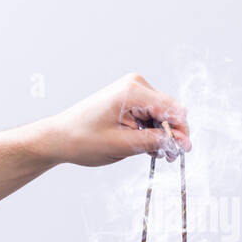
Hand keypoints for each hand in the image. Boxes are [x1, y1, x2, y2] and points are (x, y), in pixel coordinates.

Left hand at [37, 72, 190, 166]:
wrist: (57, 138)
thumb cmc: (81, 139)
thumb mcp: (121, 145)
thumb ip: (153, 141)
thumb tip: (180, 142)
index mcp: (132, 91)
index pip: (170, 108)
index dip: (180, 130)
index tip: (183, 150)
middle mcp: (135, 85)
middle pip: (167, 110)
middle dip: (171, 133)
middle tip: (171, 156)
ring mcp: (131, 91)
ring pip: (159, 114)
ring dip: (160, 134)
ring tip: (158, 154)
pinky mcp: (128, 101)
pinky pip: (148, 115)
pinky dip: (150, 131)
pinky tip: (148, 147)